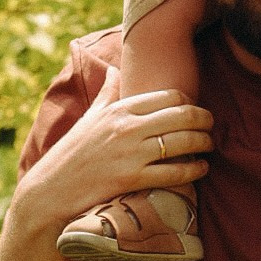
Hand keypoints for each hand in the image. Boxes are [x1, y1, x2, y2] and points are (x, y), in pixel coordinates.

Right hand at [13, 69, 213, 236]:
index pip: (169, 96)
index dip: (189, 101)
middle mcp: (127, 127)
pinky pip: (174, 172)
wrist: (49, 190)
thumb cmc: (72, 153)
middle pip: (182, 115)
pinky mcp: (131, 180)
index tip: (196, 109)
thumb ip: (107, 93)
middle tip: (211, 126)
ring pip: (183, 142)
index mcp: (119, 109)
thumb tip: (113, 69)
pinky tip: (201, 169)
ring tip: (209, 145)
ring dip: (204, 143)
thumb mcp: (89, 118)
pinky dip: (194, 170)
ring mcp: (130, 154)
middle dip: (204, 120)